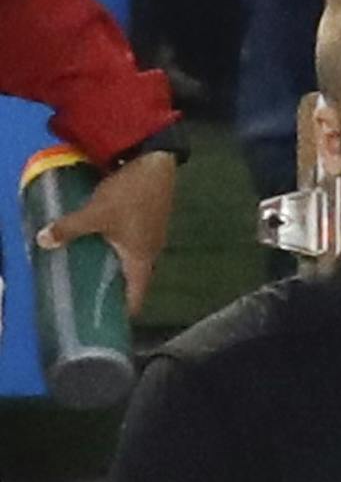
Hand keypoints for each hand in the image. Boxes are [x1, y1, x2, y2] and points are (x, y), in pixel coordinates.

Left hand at [36, 152, 177, 315]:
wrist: (156, 163)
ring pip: (134, 260)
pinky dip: (120, 248)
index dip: (121, 312)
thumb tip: (43, 242)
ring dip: (116, 265)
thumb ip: (69, 229)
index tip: (104, 319)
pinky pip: (134, 244)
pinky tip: (103, 239)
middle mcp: (152, 253)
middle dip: (114, 287)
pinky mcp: (151, 221)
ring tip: (92, 265)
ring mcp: (154, 237)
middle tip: (89, 291)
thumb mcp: (94, 213)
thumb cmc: (130, 195)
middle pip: (134, 280)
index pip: (136, 298)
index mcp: (141, 260)